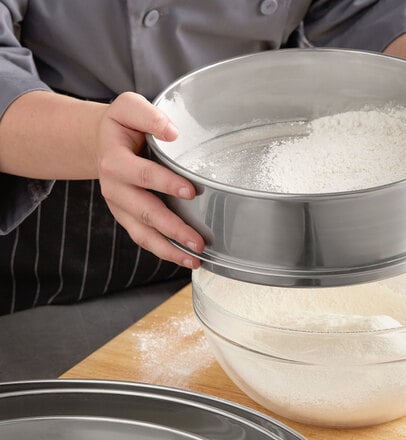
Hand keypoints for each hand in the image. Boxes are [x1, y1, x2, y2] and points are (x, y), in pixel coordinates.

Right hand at [95, 92, 203, 268]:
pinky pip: (144, 239)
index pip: (143, 175)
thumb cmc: (122, 126)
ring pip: (144, 234)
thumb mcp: (128, 108)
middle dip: (173, 228)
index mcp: (115, 161)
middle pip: (145, 212)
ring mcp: (120, 208)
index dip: (166, 183)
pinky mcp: (128, 219)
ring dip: (170, 249)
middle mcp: (115, 188)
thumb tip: (172, 132)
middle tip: (198, 240)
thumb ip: (148, 116)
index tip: (191, 191)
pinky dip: (165, 252)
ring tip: (195, 259)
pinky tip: (186, 259)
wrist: (101, 143)